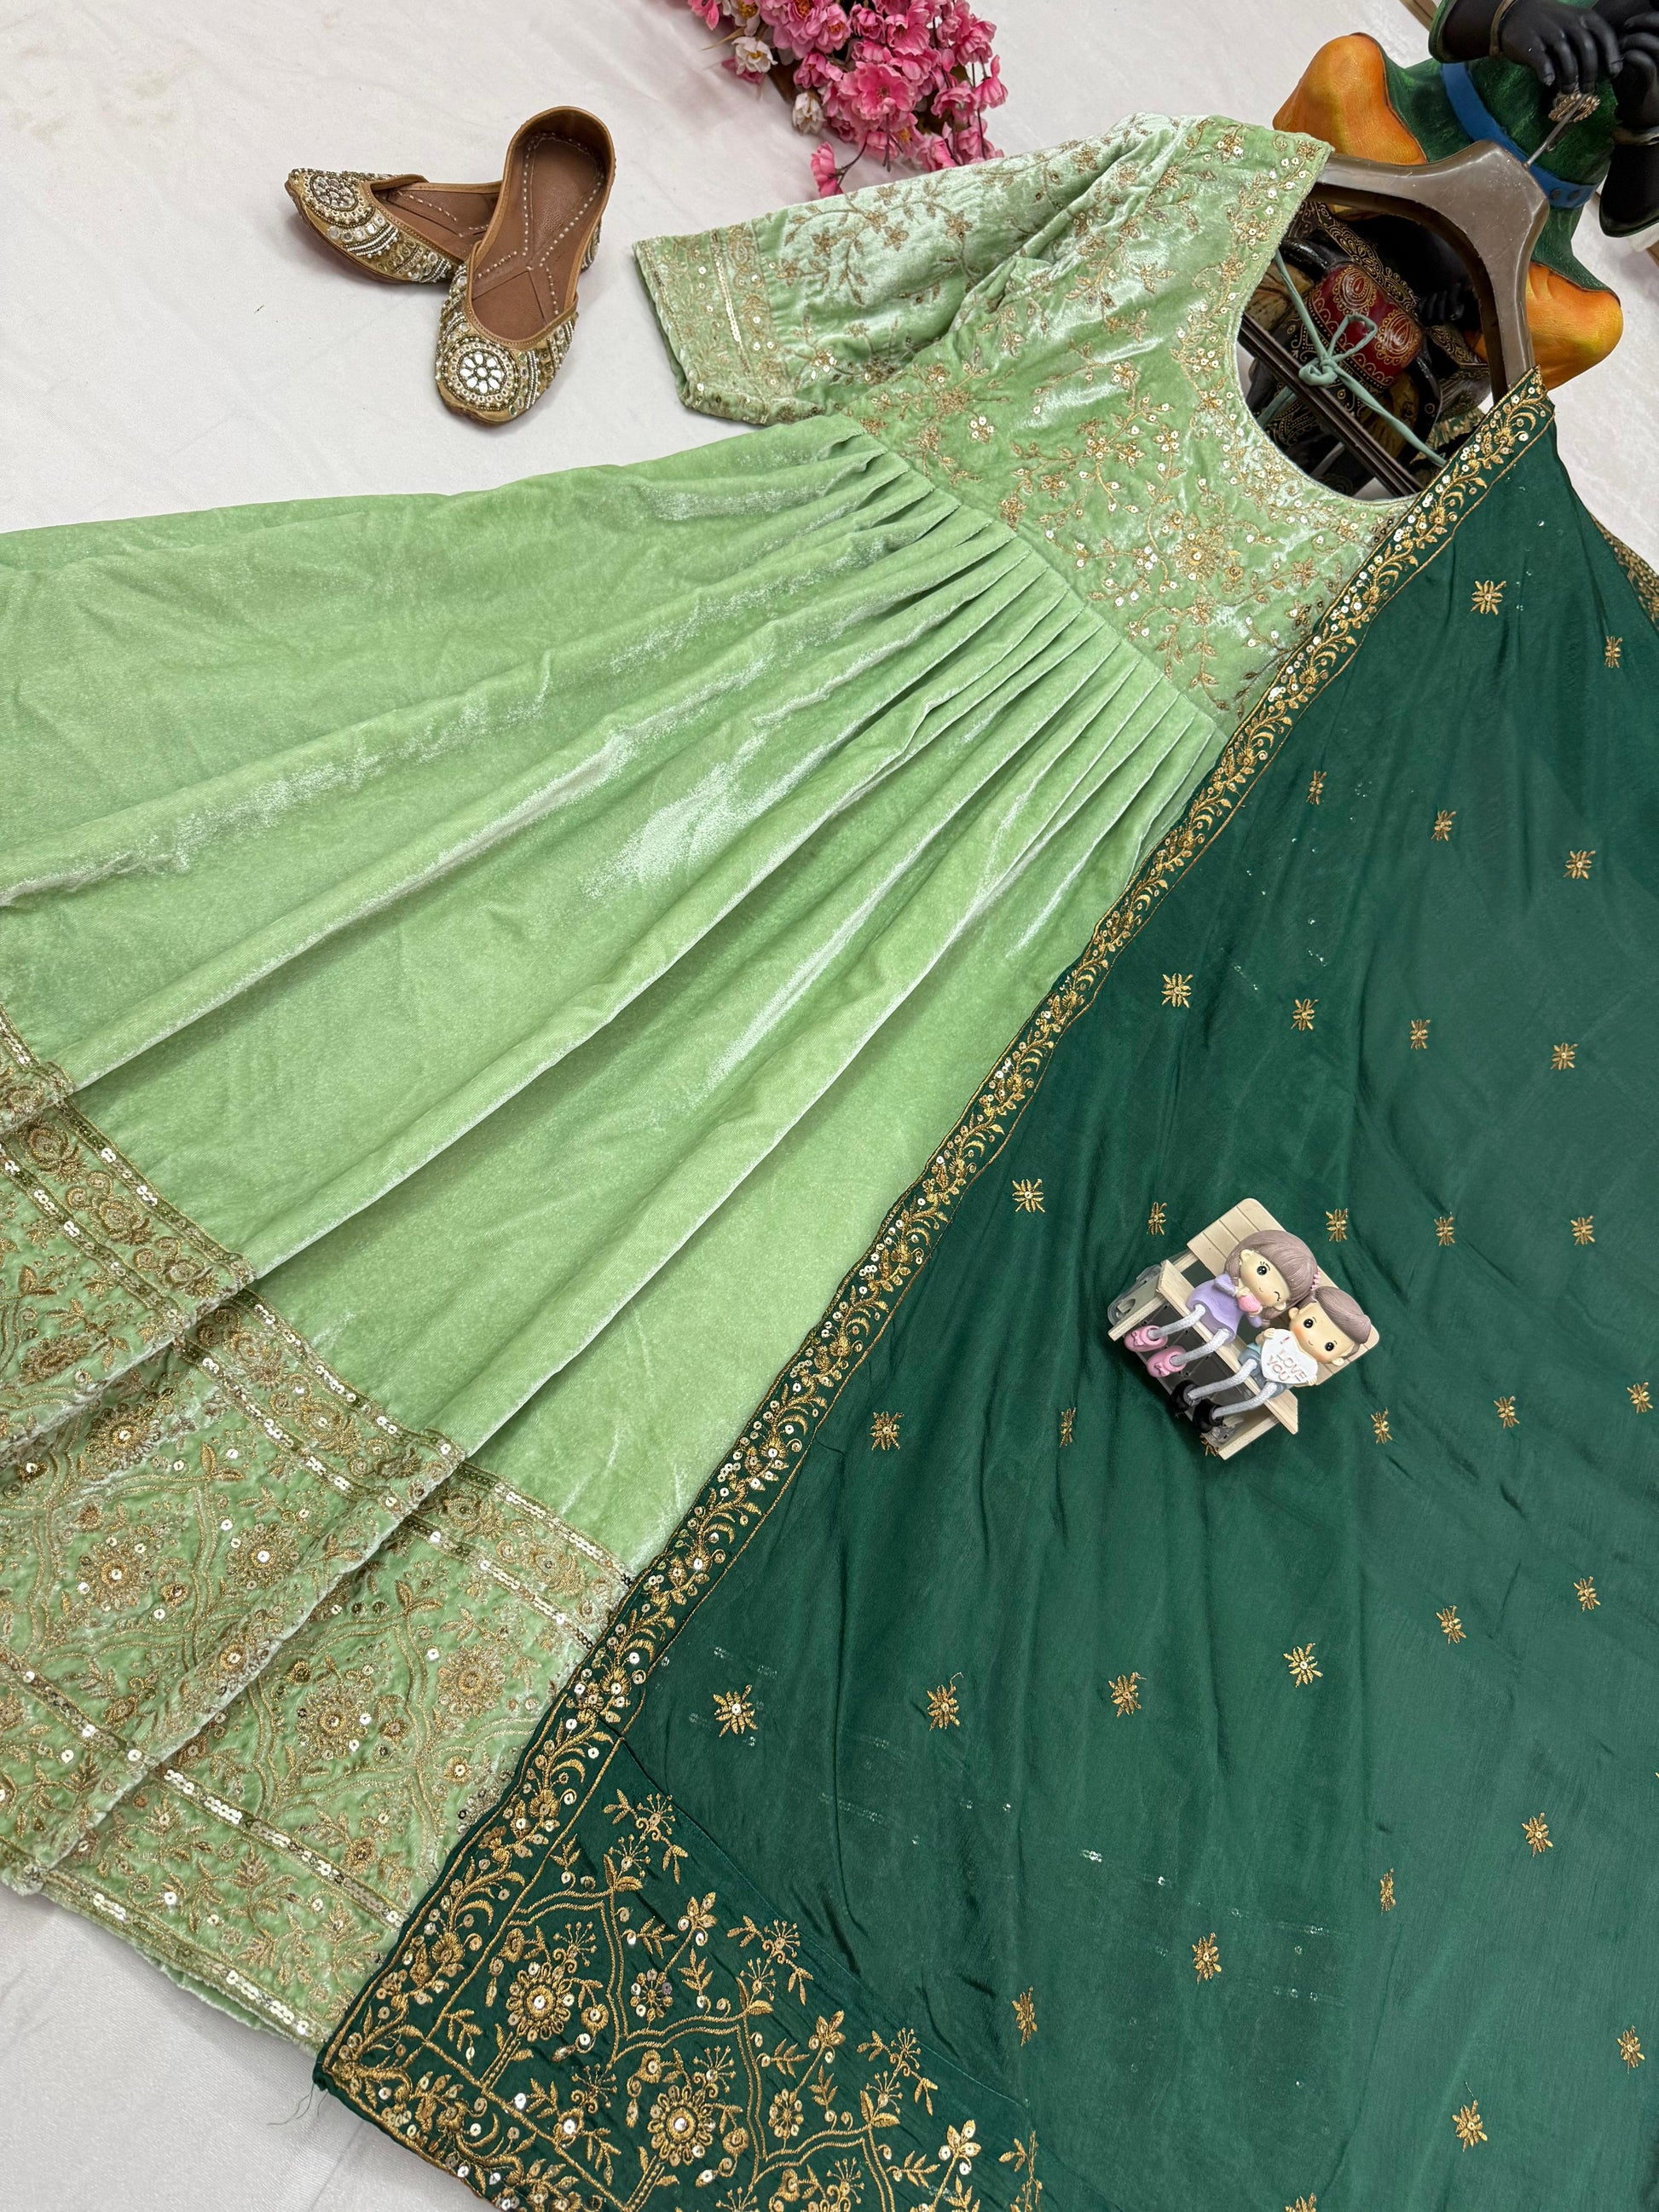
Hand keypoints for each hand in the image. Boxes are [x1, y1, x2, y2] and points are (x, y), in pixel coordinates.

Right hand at [1494, 0, 1621, 91]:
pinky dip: (1546, 72)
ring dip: (1570, 76)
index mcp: (1584, 17)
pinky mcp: (1529, 43)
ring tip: (1569, 90)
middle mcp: (1569, 22)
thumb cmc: (1552, 26)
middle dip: (1590, 71)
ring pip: (1566, 55)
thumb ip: (1587, 43)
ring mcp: (1549, 32)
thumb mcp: (1574, 26)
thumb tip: (1602, 71)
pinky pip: (1541, 59)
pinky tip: (1549, 83)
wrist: (1518, 13)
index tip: (1613, 74)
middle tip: (1589, 89)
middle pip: (1587, 47)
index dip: (1612, 55)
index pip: (1605, 34)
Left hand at [1601, 4, 1658, 123]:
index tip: (1629, 25)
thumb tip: (1614, 40)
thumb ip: (1628, 54)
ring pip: (1655, 44)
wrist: (1641, 123)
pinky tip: (1620, 64)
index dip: (1648, 19)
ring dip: (1635, 41)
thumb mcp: (1632, 70)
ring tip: (1622, 46)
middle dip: (1643, 23)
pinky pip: (1646, 65)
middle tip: (1626, 29)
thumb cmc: (1636, 94)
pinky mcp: (1652, 86)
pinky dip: (1631, 58)